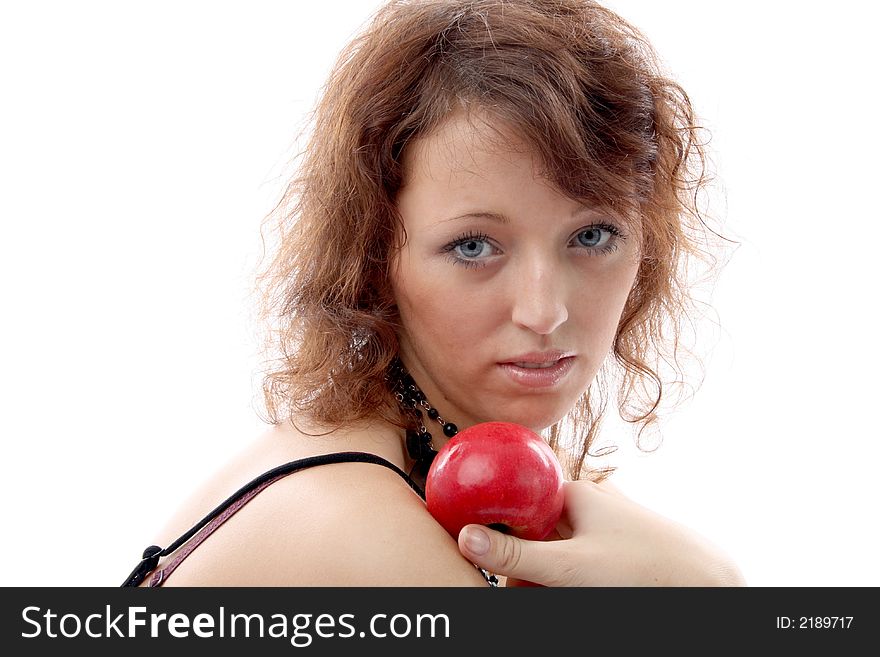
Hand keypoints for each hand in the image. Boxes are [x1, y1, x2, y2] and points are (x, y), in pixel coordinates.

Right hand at [457, 479, 745, 586]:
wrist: (706, 583)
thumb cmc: (641, 568)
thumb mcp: (569, 565)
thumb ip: (515, 554)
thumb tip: (463, 537)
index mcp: (573, 494)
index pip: (518, 504)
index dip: (499, 531)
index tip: (484, 555)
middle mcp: (588, 506)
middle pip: (535, 532)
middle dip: (523, 564)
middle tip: (516, 590)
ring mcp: (603, 528)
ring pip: (557, 551)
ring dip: (544, 575)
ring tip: (541, 593)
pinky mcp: (616, 550)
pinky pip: (578, 561)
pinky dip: (566, 578)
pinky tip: (567, 591)